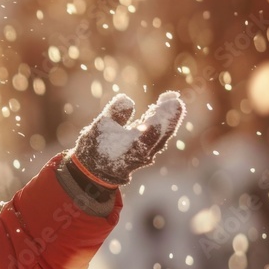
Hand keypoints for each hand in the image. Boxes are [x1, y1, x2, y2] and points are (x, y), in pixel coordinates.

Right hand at [70, 91, 185, 186]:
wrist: (94, 169)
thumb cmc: (95, 146)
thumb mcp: (99, 126)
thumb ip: (114, 113)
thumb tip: (128, 99)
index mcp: (132, 149)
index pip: (153, 132)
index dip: (164, 116)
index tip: (171, 102)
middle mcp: (144, 154)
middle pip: (163, 134)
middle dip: (170, 115)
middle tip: (174, 98)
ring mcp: (147, 153)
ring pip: (163, 135)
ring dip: (168, 117)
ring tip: (170, 98)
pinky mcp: (147, 150)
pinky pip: (158, 135)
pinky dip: (162, 121)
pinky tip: (163, 106)